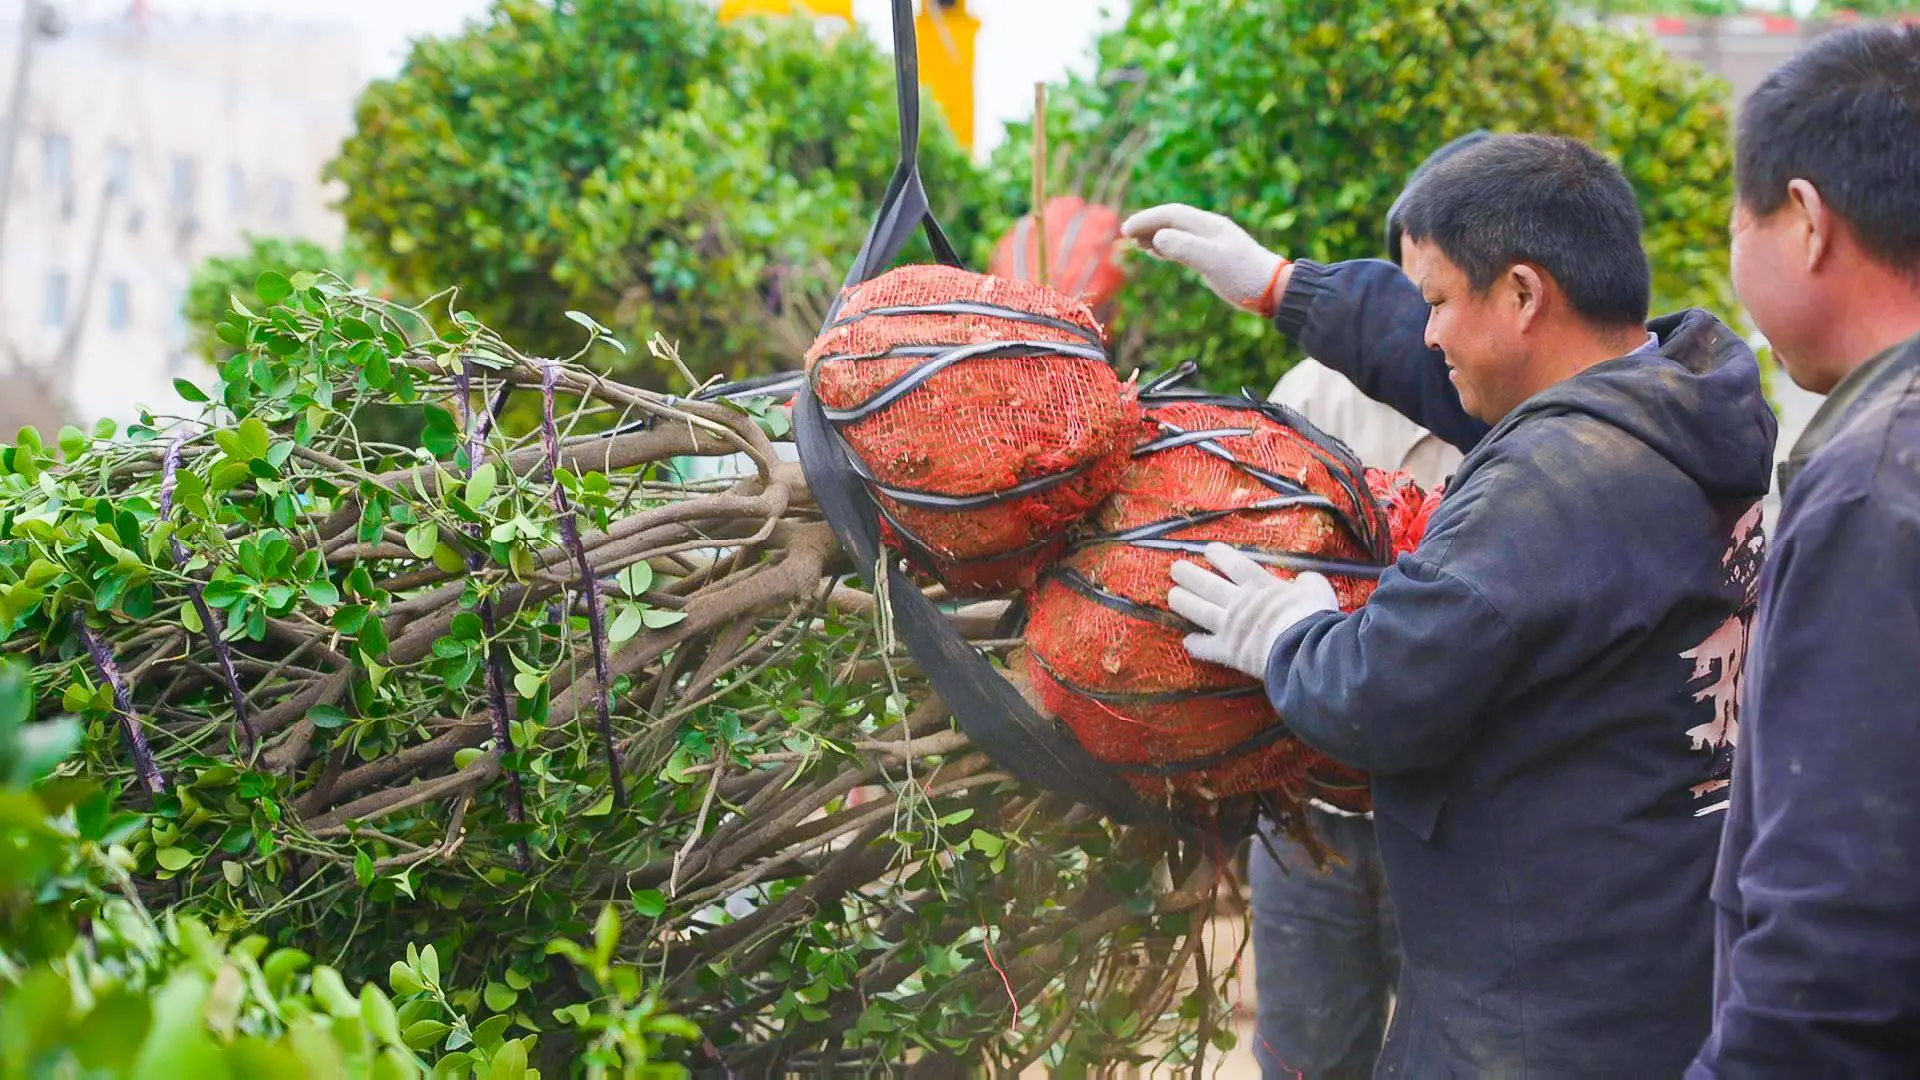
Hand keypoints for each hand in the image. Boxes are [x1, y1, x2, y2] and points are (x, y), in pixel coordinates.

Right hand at [1120, 204, 1291, 315]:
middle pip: (1172, 220)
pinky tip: (1156, 252)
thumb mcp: (1212, 261)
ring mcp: (1212, 242)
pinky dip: (1166, 246)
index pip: (1171, 214)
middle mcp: (1209, 230)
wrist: (1273, 290)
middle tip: (1125, 234)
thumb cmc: (1244, 276)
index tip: (1126, 229)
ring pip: (1177, 232)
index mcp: (1209, 226)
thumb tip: (1158, 238)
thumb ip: (1185, 248)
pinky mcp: (1213, 257)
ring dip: (1155, 235)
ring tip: (1135, 243)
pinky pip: (1184, 245)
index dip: (1147, 219)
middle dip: (1148, 224)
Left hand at [1168, 543, 1337, 677]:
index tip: (1207, 549)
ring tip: (1172, 595)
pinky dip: (1195, 644)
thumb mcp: (1317, 589)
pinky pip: (1206, 647)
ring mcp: (1230, 627)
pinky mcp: (1228, 651)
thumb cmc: (1312, 616)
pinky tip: (1187, 641)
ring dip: (1183, 602)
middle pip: (1207, 585)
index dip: (1219, 555)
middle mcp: (1239, 603)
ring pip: (1199, 611)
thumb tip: (1304, 580)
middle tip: (1175, 569)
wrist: (1302, 648)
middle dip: (1189, 575)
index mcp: (1260, 585)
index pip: (1234, 564)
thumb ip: (1308, 582)